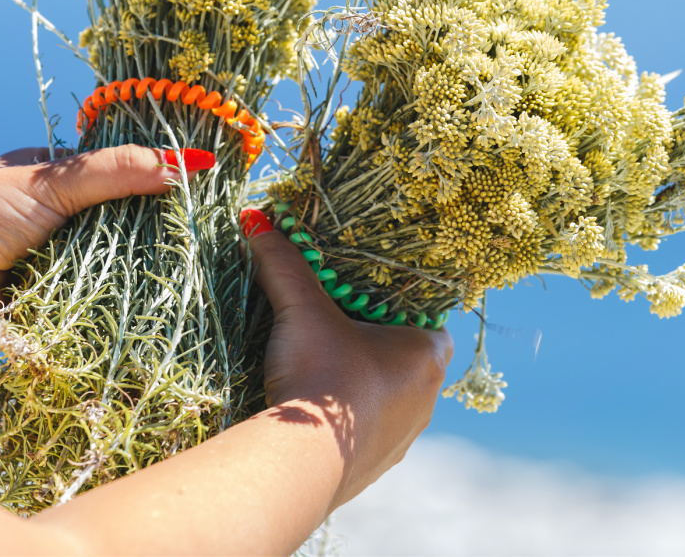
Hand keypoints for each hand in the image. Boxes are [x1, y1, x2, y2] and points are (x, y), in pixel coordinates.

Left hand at [0, 145, 213, 391]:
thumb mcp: (52, 182)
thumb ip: (118, 170)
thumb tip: (188, 161)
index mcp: (45, 175)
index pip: (113, 169)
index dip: (152, 173)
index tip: (196, 178)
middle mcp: (50, 214)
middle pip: (118, 213)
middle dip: (149, 219)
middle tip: (196, 221)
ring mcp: (53, 255)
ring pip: (113, 254)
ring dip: (135, 258)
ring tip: (182, 255)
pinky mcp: (56, 295)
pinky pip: (100, 290)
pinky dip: (119, 290)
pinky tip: (151, 286)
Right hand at [246, 223, 453, 509]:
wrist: (301, 464)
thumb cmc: (320, 376)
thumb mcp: (302, 311)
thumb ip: (284, 264)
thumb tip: (255, 218)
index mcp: (429, 353)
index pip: (427, 317)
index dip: (400, 303)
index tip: (367, 296)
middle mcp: (429, 396)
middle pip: (409, 357)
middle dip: (378, 342)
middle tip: (340, 324)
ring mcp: (406, 436)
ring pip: (393, 397)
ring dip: (365, 383)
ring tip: (326, 367)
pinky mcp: (379, 466)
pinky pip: (371, 432)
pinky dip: (351, 420)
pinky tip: (322, 411)